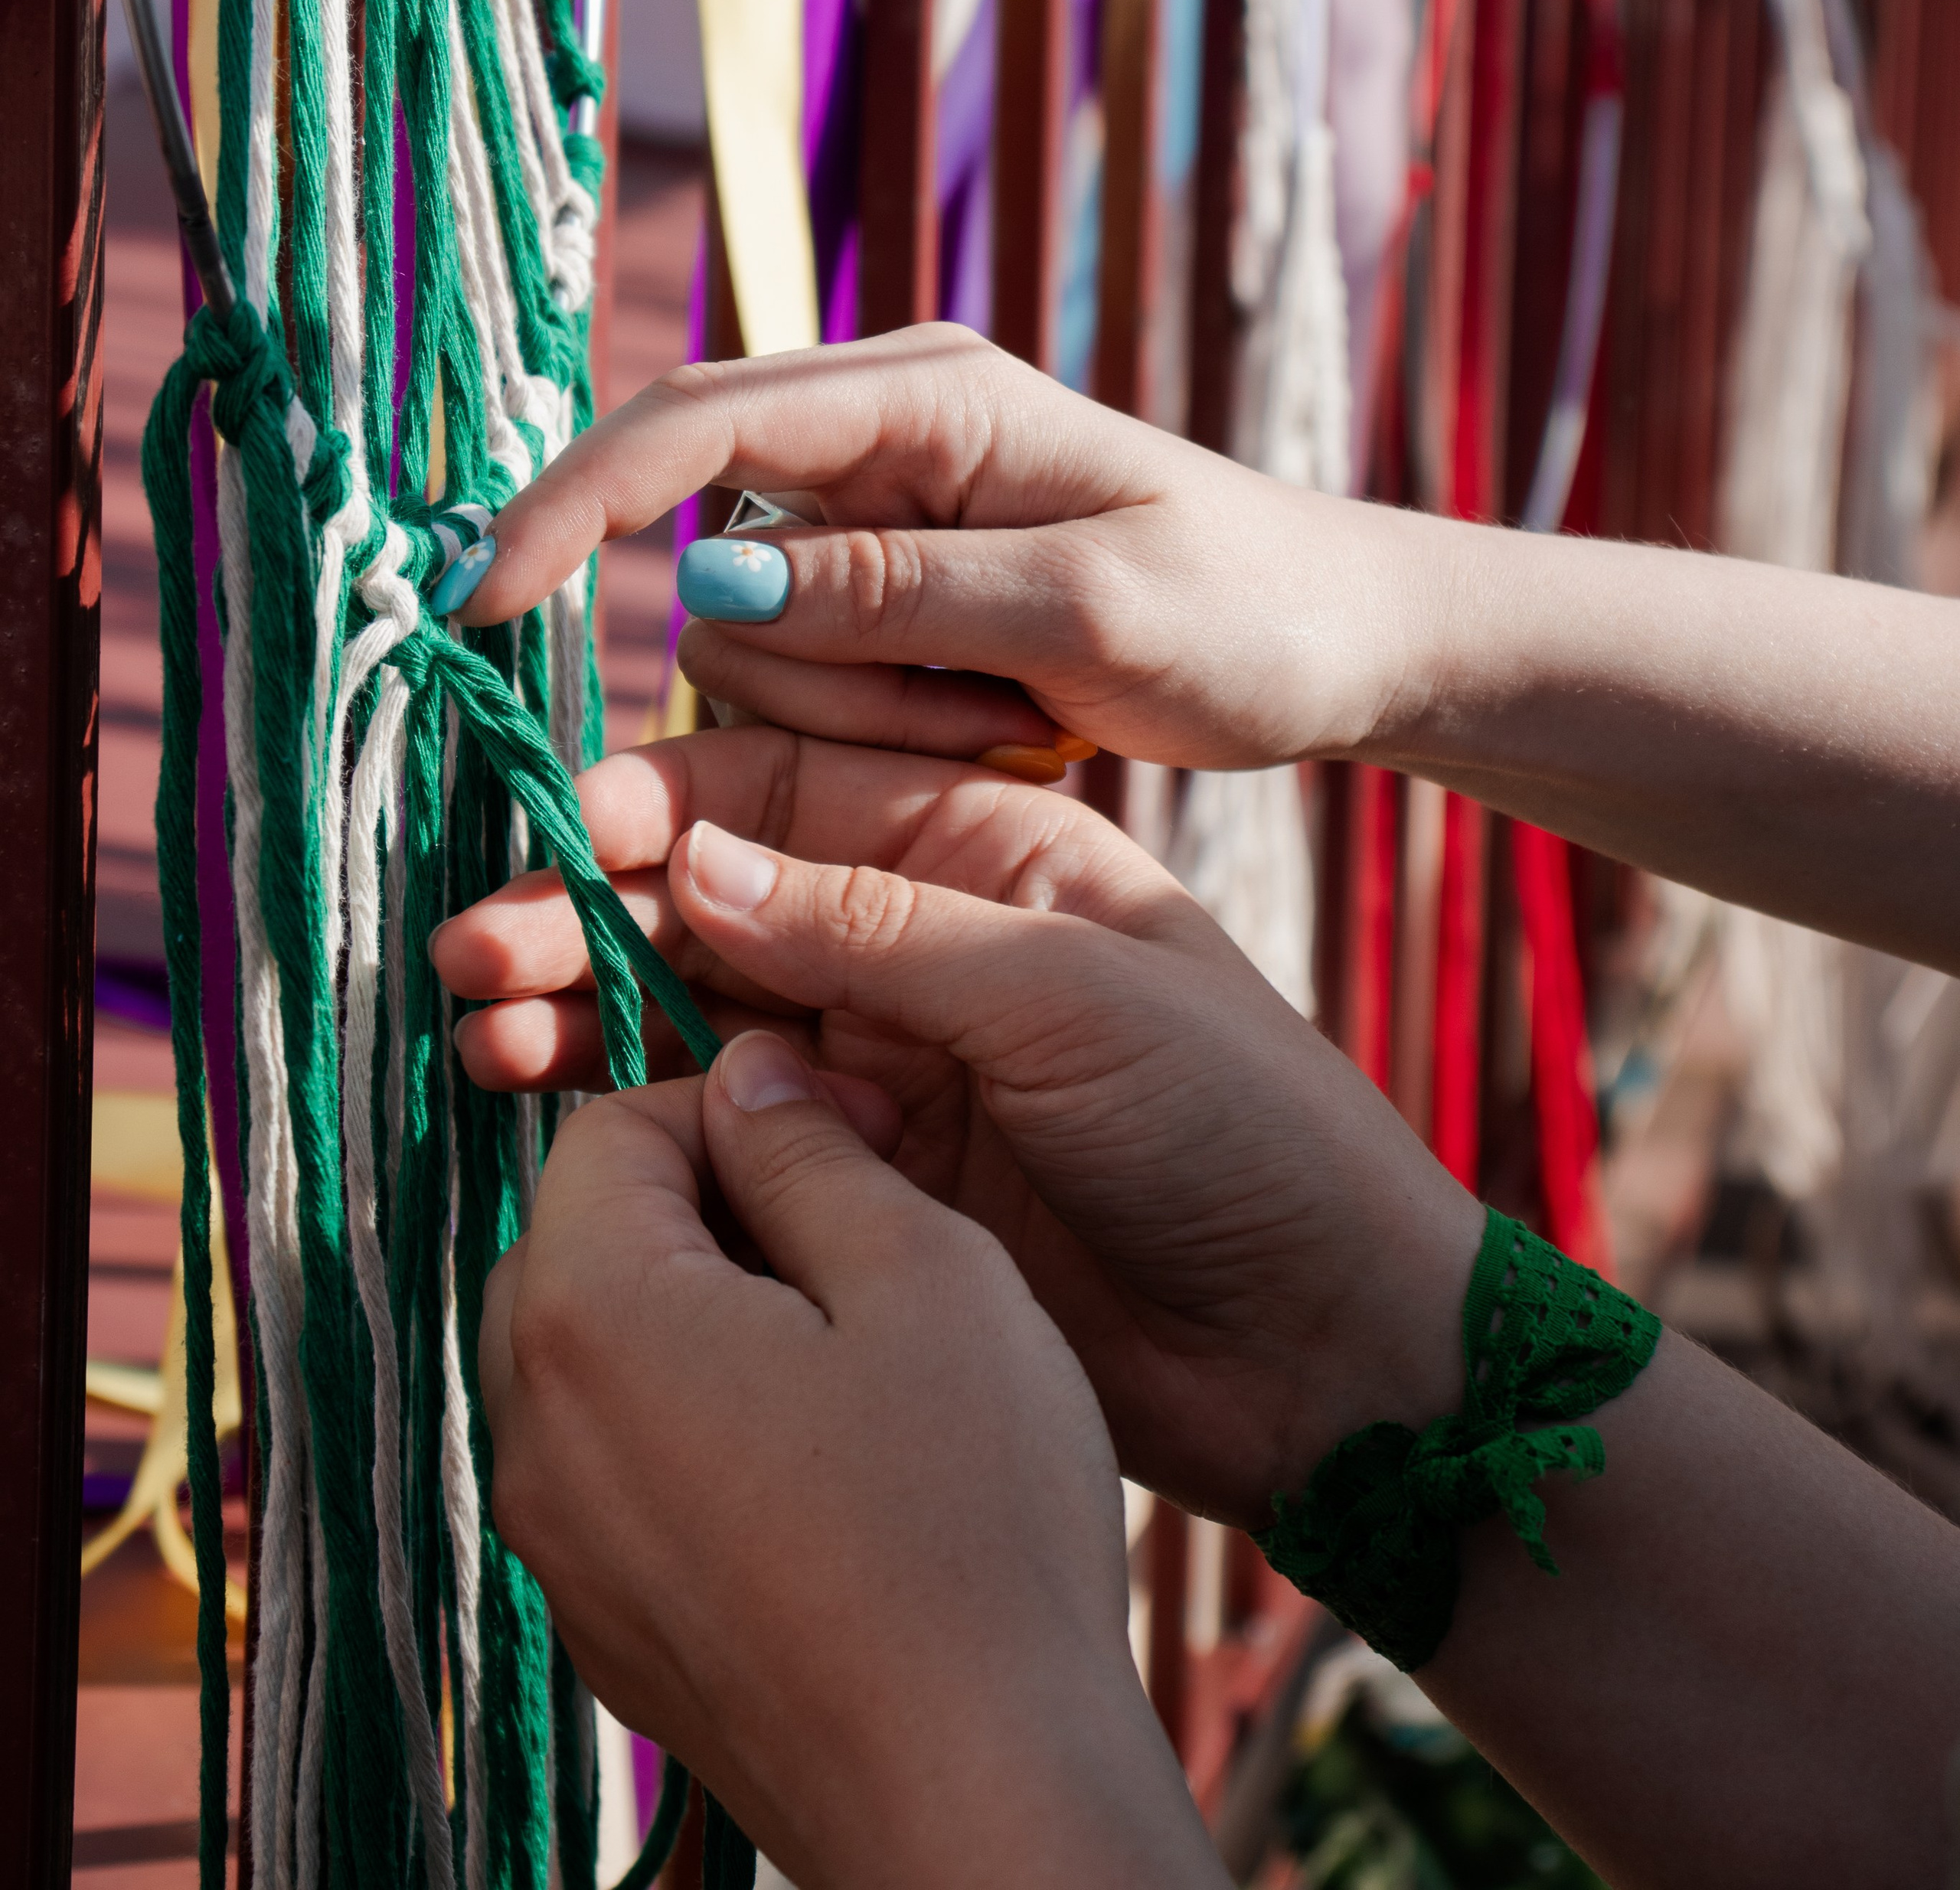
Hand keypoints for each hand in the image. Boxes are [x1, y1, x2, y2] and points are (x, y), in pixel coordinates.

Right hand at [437, 723, 1482, 1528]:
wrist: (1322, 1340)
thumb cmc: (1238, 1124)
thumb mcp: (1067, 994)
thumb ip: (874, 931)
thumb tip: (695, 865)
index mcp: (981, 844)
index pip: (784, 785)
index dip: (661, 802)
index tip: (556, 834)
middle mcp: (912, 940)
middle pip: (713, 897)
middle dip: (588, 911)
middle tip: (477, 952)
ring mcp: (880, 1065)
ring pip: (693, 1012)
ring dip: (582, 1009)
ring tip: (484, 1034)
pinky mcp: (861, 1185)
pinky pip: (716, 1129)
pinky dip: (624, 1113)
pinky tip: (541, 1108)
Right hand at [453, 324, 1443, 772]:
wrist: (1342, 641)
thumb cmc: (1243, 611)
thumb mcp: (1082, 610)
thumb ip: (893, 594)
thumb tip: (702, 593)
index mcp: (926, 395)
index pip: (687, 426)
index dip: (566, 510)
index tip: (480, 611)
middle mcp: (884, 433)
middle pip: (712, 551)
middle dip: (809, 670)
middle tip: (987, 718)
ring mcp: (886, 514)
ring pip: (758, 641)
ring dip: (869, 715)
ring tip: (1024, 720)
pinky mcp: (896, 591)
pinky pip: (814, 680)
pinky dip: (891, 729)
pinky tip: (1013, 727)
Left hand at [480, 1050, 1221, 1889]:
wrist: (978, 1795)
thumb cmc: (966, 1521)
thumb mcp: (921, 1269)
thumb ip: (808, 1148)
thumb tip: (746, 1074)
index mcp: (587, 1316)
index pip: (608, 1129)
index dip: (738, 1106)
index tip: (856, 1141)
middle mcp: (534, 1432)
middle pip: (584, 1239)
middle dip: (707, 1207)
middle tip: (854, 1238)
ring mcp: (561, 1549)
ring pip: (598, 1355)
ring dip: (703, 1315)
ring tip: (854, 1352)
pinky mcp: (607, 1632)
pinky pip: (619, 1471)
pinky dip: (699, 1428)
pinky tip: (831, 1467)